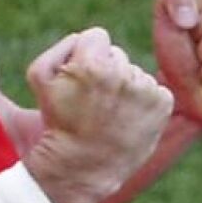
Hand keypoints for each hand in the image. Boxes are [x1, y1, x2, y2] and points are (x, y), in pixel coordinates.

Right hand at [23, 27, 173, 202]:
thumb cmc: (58, 121)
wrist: (82, 167)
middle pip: (117, 55)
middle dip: (106, 71)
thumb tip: (86, 38)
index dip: (86, 56)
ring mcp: (146, 90)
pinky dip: (144, 102)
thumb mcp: (39, 76)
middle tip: (94, 101)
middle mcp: (124, 73)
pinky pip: (155, 90)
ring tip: (110, 114)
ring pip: (135, 73)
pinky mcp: (162, 105)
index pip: (97, 36)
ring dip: (125, 88)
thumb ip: (62, 45)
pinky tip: (128, 119)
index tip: (81, 80)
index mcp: (94, 63)